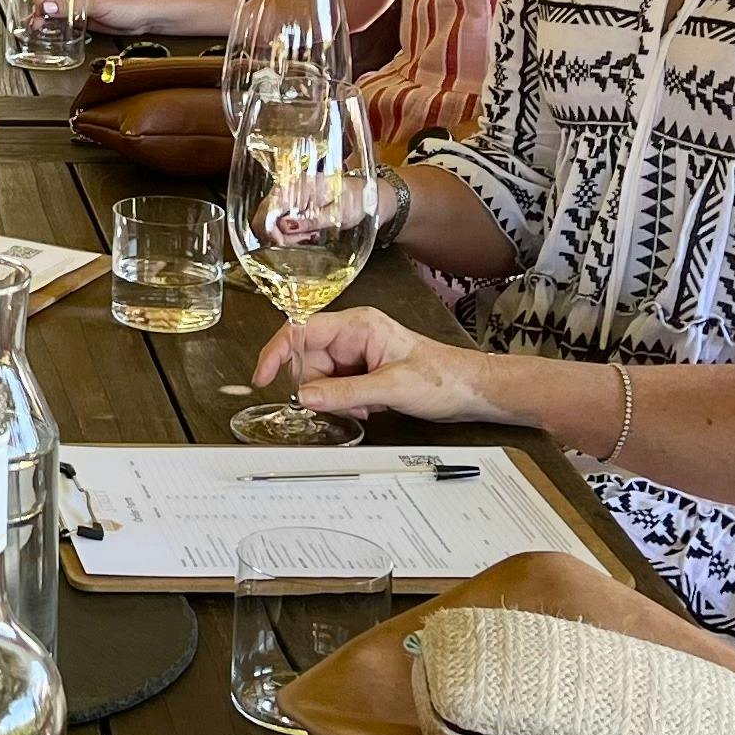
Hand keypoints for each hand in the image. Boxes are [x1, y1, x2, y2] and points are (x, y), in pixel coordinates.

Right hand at [43, 0, 156, 36]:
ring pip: (56, 8)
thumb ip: (72, 6)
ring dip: (44, 17)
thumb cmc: (129, 2)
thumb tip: (47, 7)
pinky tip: (46, 30)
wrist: (147, 16)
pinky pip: (64, 19)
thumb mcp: (98, 3)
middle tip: (33, 21)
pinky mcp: (83, 16)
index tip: (38, 8)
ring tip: (34, 27)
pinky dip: (54, 24)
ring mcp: (80, 3)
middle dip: (40, 7)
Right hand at [253, 306, 517, 425]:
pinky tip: (367, 409)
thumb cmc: (442, 378)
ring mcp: (358, 354)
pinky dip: (345, 403)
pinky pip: (336, 388)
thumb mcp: (391, 387)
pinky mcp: (363, 371)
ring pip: (320, 378)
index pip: (301, 331)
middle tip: (339, 406)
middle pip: (308, 360)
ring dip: (334, 399)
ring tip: (364, 407)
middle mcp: (353, 336)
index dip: (277, 354)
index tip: (262, 379)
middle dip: (316, 388)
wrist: (472, 390)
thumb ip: (344, 393)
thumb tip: (304, 397)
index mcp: (357, 326)